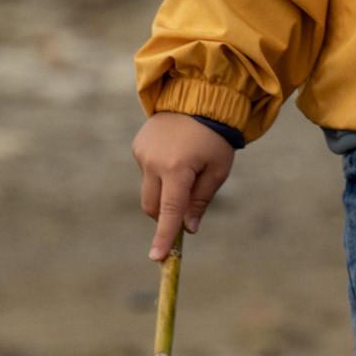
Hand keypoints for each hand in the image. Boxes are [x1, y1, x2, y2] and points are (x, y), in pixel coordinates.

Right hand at [134, 113, 235, 259]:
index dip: (164, 237)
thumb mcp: (217, 171)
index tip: (158, 258)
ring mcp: (142, 153)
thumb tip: (188, 228)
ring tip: (185, 168)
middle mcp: (154, 162)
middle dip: (166, 215)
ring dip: (164, 192)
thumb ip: (201, 201)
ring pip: (149, 190)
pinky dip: (159, 174)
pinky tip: (175, 155)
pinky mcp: (138, 146)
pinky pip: (146, 172)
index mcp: (178, 169)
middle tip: (186, 207)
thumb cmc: (215, 138)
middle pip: (153, 207)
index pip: (170, 212)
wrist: (198, 97)